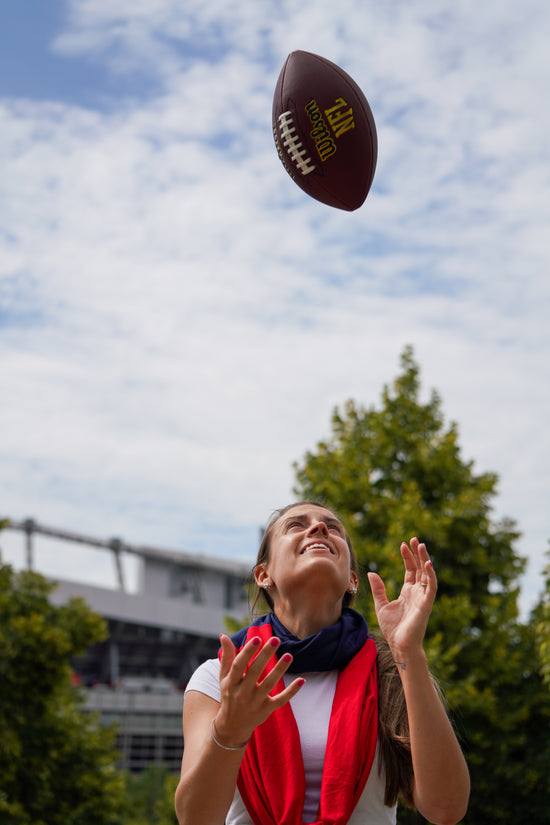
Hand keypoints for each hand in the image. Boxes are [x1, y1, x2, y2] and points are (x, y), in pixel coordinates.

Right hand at [213, 635, 303, 747]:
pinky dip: (291, 692)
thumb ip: (227, 656)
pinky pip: (281, 700)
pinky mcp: (267, 710)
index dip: (247, 652)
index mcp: (231, 683)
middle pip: (255, 672)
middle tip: (276, 639)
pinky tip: (301, 680)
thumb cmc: (229, 694)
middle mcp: (242, 693)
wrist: (232, 726)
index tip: (257, 638)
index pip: (239, 665)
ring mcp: (255, 702)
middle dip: (265, 655)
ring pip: (269, 684)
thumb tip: (223, 635)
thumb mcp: (224, 677)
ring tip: (289, 655)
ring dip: (280, 669)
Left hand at [367, 537, 436, 658]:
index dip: (408, 557)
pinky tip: (427, 563)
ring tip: (421, 545)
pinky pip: (432, 586)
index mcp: (408, 592)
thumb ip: (378, 589)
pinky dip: (431, 575)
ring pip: (427, 574)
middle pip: (419, 568)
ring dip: (425, 559)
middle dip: (417, 554)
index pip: (410, 570)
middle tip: (414, 539)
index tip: (402, 544)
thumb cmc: (392, 628)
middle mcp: (417, 592)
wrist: (399, 645)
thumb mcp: (381, 605)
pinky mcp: (427, 603)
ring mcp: (423, 597)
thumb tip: (371, 572)